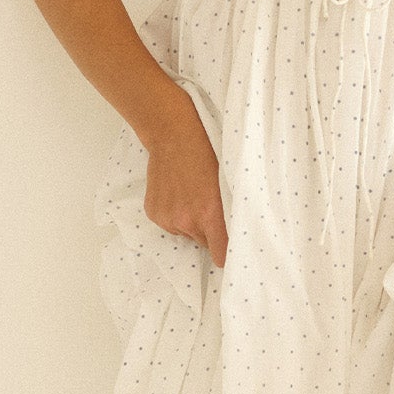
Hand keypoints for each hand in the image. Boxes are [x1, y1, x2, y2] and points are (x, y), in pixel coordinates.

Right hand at [142, 93, 227, 268]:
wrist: (174, 136)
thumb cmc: (208, 156)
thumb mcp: (229, 184)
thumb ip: (231, 214)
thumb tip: (239, 238)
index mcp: (210, 216)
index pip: (221, 256)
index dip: (227, 256)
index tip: (231, 255)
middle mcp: (187, 222)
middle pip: (204, 244)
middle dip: (209, 232)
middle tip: (209, 207)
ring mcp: (167, 219)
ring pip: (186, 233)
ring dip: (190, 222)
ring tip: (192, 195)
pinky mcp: (154, 213)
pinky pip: (170, 224)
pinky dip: (175, 214)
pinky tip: (177, 194)